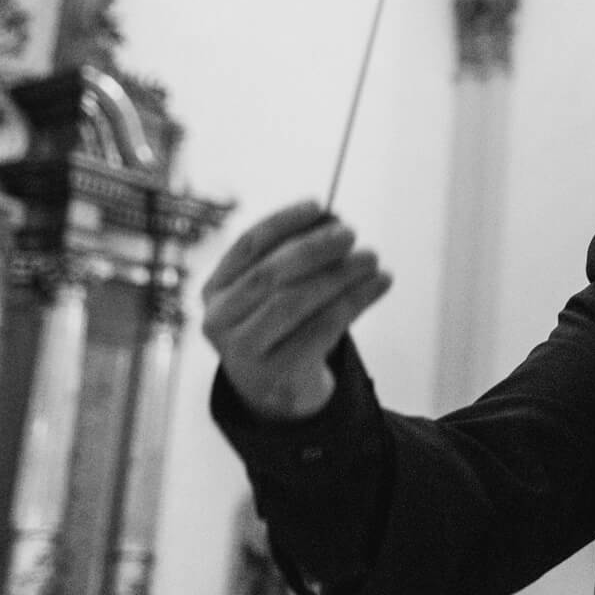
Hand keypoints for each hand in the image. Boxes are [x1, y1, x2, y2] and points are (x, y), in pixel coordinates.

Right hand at [202, 200, 392, 420]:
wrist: (279, 389)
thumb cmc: (285, 326)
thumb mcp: (281, 290)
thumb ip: (299, 256)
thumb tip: (334, 219)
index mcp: (215, 289)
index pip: (247, 245)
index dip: (283, 222)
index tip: (319, 204)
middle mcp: (219, 319)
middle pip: (269, 274)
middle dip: (313, 248)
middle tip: (351, 232)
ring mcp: (242, 351)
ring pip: (293, 303)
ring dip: (339, 275)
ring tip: (372, 259)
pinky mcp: (275, 373)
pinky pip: (319, 330)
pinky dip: (354, 302)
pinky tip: (379, 285)